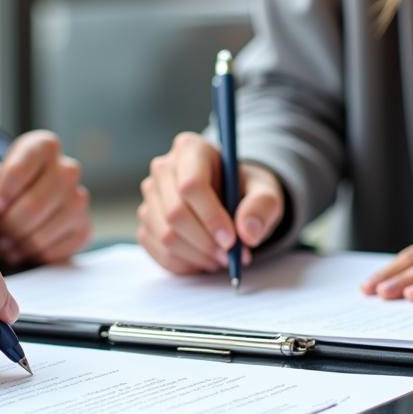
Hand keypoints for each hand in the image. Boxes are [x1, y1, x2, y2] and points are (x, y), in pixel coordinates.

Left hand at [0, 130, 91, 265]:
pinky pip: (56, 251)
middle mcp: (68, 169)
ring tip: (7, 240)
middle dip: (8, 226)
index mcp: (42, 147)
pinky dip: (34, 254)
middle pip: (34, 206)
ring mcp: (80, 200)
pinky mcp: (84, 229)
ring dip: (19, 243)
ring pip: (45, 232)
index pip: (19, 171)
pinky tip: (24, 247)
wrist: (14, 210)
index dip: (1, 197)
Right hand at [137, 132, 285, 274]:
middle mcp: (163, 169)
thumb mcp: (265, 191)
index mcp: (190, 149)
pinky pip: (159, 252)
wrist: (231, 198)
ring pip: (165, 236)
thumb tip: (247, 232)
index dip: (211, 217)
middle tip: (231, 256)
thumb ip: (262, 206)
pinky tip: (205, 259)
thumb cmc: (245, 190)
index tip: (232, 240)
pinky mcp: (147, 223)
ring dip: (197, 256)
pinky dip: (185, 264)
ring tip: (222, 258)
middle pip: (175, 214)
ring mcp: (151, 197)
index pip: (191, 186)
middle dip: (206, 242)